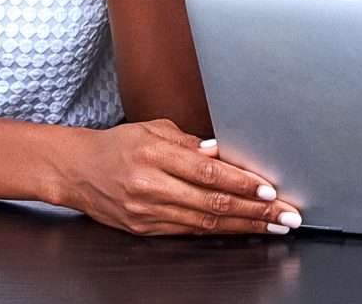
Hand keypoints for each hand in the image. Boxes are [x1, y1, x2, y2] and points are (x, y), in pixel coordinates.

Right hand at [65, 120, 301, 235]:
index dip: (241, 183)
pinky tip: (240, 230)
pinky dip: (218, 231)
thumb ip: (191, 143)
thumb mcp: (154, 129)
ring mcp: (147, 212)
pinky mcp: (144, 229)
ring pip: (204, 222)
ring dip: (243, 226)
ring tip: (273, 226)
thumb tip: (226, 153)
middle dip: (254, 211)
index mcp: (154, 155)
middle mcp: (150, 186)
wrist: (76, 171)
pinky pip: (188, 231)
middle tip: (285, 215)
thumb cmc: (118, 145)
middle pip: (211, 202)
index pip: (207, 172)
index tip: (269, 190)